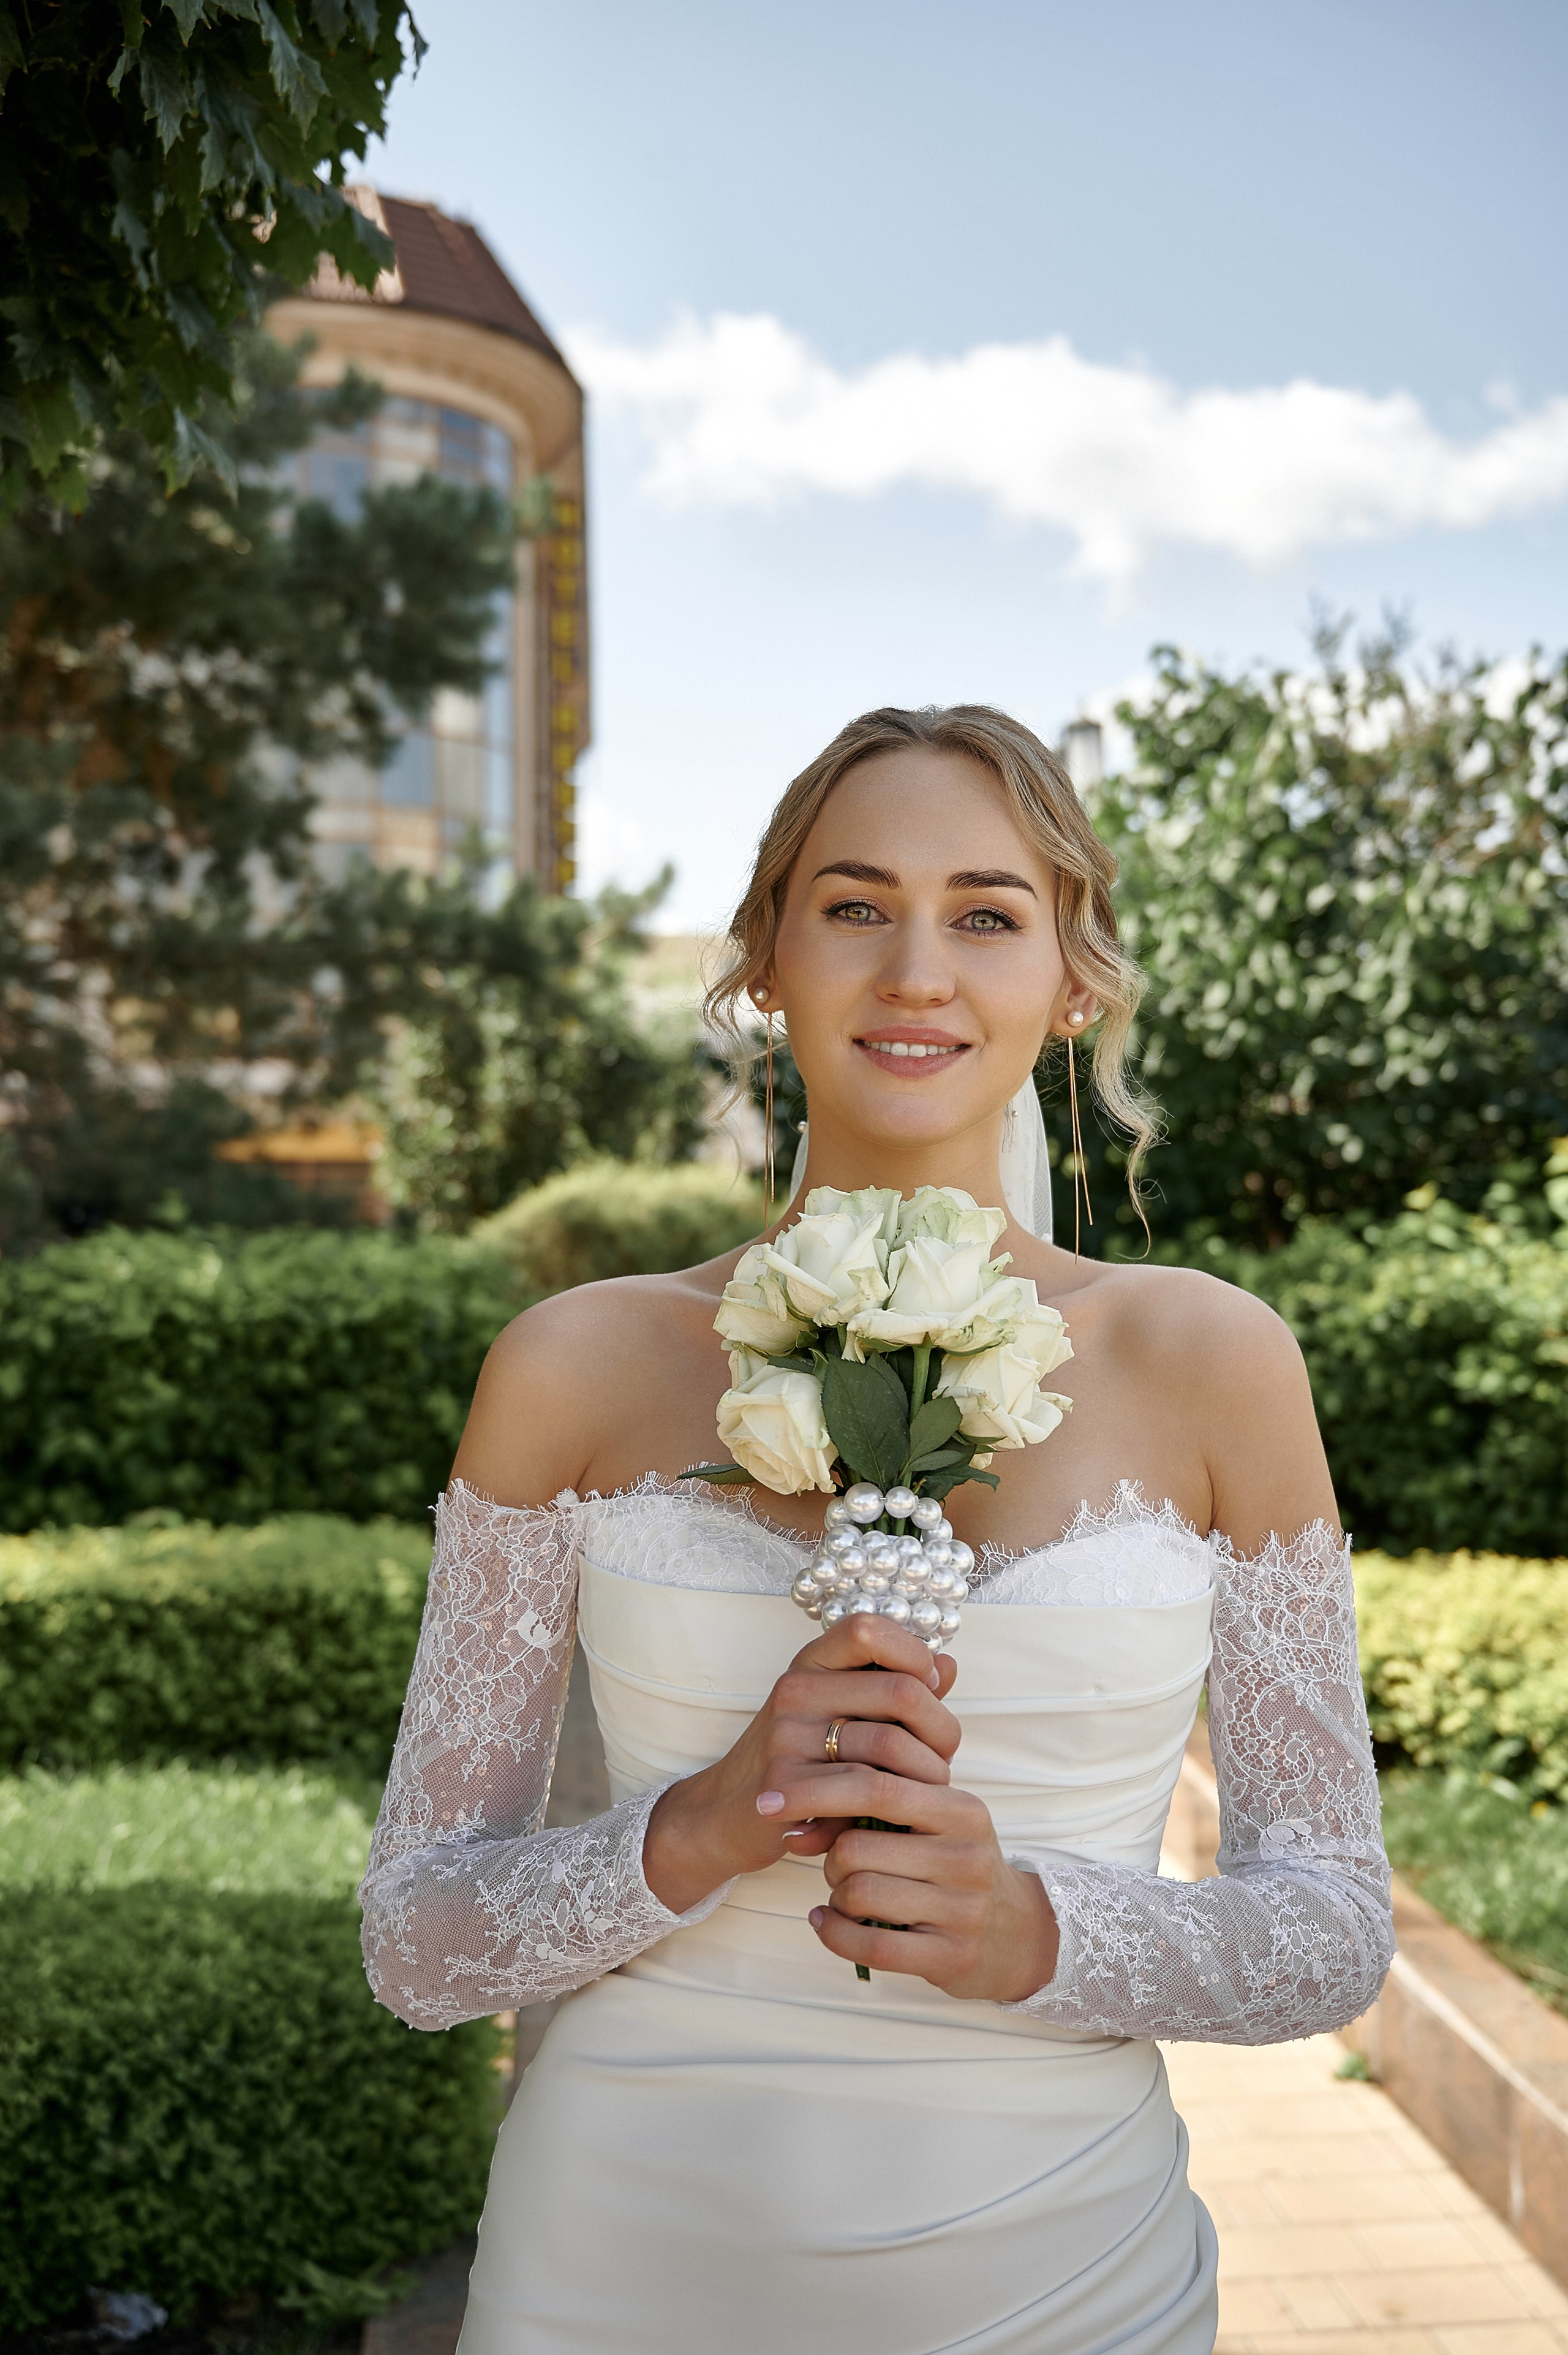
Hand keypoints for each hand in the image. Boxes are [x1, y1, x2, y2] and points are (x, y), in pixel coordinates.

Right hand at [643, 1614, 960, 1914]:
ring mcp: (787, 1736)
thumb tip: (947, 1664)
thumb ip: (895, 1687)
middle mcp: (796, 1690)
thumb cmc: (801, 1759)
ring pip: (891, 1745)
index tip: (929, 1688)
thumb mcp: (842, 1711)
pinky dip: (894, 1807)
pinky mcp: (785, 1785)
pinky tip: (894, 1817)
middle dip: (942, 1730)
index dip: (914, 1653)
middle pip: (901, 1690)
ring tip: (928, 1791)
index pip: (868, 1627)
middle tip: (944, 1758)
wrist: (729, 1813)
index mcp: (812, 1663)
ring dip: (927, 1774)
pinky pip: (865, 1791)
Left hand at [809, 1774, 1060, 2003]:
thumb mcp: (937, 1819)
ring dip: (835, 1896)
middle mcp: (965, 1855)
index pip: (876, 1785)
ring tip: (843, 1894)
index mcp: (960, 1808)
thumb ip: (882, 1797)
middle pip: (857, 1847)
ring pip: (859, 1895)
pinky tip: (826, 1922)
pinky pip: (871, 1946)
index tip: (769, 1798)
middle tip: (833, 1863)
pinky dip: (834, 1934)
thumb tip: (793, 1795)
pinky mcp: (952, 1956)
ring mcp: (963, 1909)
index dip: (815, 1790)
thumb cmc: (955, 1864)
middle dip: (829, 1856)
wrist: (1018, 1932)